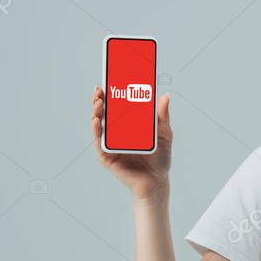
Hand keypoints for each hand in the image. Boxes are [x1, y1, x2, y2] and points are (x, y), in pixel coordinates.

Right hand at [91, 86, 172, 200]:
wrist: (156, 181)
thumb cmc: (160, 158)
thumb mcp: (164, 134)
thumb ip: (162, 117)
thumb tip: (164, 96)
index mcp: (129, 125)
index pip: (118, 105)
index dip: (113, 93)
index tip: (111, 79)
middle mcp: (117, 132)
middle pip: (105, 112)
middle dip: (100, 99)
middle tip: (101, 89)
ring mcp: (110, 143)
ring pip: (99, 124)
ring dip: (96, 111)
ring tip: (98, 102)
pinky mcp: (106, 156)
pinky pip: (99, 142)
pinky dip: (96, 130)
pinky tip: (96, 121)